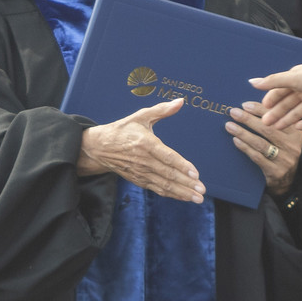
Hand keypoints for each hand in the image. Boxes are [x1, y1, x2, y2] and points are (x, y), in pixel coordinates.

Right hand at [77, 97, 204, 202]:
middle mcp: (144, 160)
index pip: (167, 157)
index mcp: (146, 143)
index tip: (195, 173)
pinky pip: (157, 189)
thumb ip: (162, 110)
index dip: (182, 166)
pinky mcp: (139, 180)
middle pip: (168, 174)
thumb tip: (180, 102)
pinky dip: (171, 194)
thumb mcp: (140, 116)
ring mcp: (141, 172)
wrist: (99, 148)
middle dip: (187, 183)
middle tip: (202, 190)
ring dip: (182, 193)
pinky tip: (184, 197)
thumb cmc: (122, 130)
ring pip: (164, 185)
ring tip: (197, 198)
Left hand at [227, 102, 301, 195]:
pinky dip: (245, 147)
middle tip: (234, 112)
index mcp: (297, 132)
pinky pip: (257, 157)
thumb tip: (250, 108)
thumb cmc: (281, 152)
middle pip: (268, 129)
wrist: (286, 180)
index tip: (245, 105)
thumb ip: (273, 123)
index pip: (277, 117)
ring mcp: (285, 159)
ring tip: (230, 126)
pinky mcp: (276, 171)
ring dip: (243, 133)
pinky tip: (236, 140)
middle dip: (248, 119)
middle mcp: (293, 145)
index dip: (260, 109)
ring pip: (261, 143)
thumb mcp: (284, 137)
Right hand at [250, 58, 301, 129]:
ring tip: (275, 128)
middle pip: (287, 104)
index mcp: (297, 80)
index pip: (280, 91)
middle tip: (264, 123)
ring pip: (297, 113)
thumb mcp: (294, 78)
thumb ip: (273, 82)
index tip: (259, 108)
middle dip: (276, 113)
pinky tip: (295, 129)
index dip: (270, 99)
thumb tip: (252, 82)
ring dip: (286, 120)